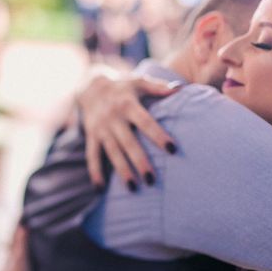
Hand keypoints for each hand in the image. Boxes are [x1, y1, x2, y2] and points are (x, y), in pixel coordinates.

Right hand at [77, 70, 178, 187]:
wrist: (91, 86)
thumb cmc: (123, 86)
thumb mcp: (139, 82)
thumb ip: (159, 87)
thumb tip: (181, 89)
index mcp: (128, 104)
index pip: (145, 122)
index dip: (158, 136)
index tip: (172, 149)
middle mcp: (113, 118)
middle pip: (128, 143)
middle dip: (139, 162)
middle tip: (152, 180)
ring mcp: (101, 129)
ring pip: (112, 153)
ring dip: (122, 170)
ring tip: (133, 188)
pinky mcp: (91, 136)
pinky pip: (92, 156)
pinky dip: (95, 172)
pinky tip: (100, 188)